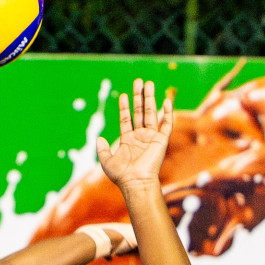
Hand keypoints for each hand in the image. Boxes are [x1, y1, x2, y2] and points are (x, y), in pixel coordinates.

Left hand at [95, 78, 173, 192]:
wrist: (136, 182)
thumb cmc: (121, 175)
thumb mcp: (106, 161)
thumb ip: (101, 149)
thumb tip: (98, 138)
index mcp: (128, 140)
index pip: (126, 119)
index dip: (124, 107)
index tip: (123, 95)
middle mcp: (140, 137)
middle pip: (140, 112)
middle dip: (139, 97)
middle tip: (139, 82)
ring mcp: (151, 138)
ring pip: (151, 113)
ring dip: (150, 98)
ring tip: (148, 84)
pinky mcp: (161, 141)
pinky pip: (166, 124)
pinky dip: (167, 113)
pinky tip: (166, 101)